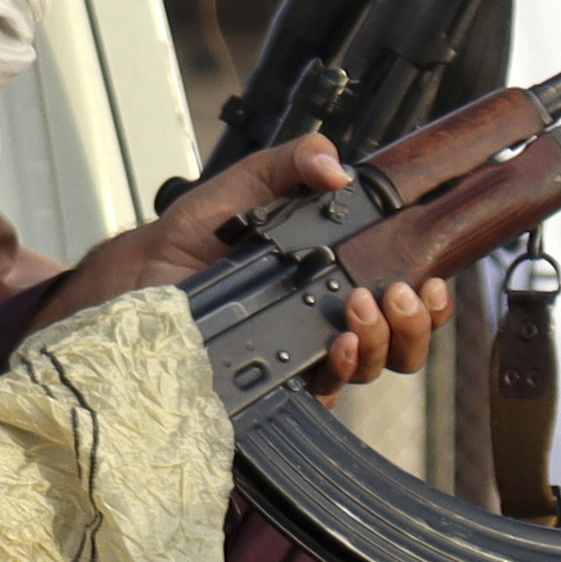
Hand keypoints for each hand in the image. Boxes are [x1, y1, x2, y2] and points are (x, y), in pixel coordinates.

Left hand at [35, 137, 450, 391]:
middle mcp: (323, 325)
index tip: (431, 282)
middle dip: (413, 325)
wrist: (128, 285)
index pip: (398, 299)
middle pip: (397, 344)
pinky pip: (322, 394)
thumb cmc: (184, 243)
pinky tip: (332, 349)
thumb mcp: (237, 191)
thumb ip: (286, 167)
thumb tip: (335, 167)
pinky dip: (337, 372)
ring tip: (362, 310)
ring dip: (380, 343)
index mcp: (328, 280)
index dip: (428, 300)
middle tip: (400, 295)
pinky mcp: (272, 388)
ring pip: (368, 370)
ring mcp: (299, 360)